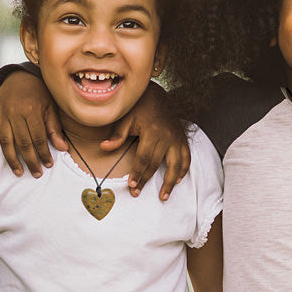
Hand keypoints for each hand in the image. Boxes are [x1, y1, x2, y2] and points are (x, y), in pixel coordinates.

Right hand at [0, 70, 68, 176]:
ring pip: (5, 140)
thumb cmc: (38, 92)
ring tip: (18, 171)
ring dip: (11, 158)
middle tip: (36, 174)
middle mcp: (15, 112)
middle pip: (22, 142)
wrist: (19, 75)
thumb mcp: (50, 106)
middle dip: (30, 160)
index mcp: (32, 110)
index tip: (49, 165)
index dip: (43, 153)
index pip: (38, 138)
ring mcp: (1, 112)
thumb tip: (63, 148)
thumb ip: (55, 127)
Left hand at [101, 82, 189, 199]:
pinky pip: (187, 157)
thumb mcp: (126, 117)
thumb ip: (117, 134)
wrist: (158, 95)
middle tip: (136, 192)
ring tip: (163, 196)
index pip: (144, 157)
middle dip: (146, 180)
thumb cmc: (139, 107)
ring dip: (170, 182)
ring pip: (176, 164)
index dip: (138, 172)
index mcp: (152, 131)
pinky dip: (184, 170)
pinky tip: (178, 180)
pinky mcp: (182, 139)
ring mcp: (176, 138)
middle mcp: (167, 136)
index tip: (132, 185)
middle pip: (156, 163)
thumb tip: (104, 147)